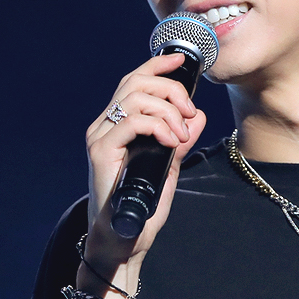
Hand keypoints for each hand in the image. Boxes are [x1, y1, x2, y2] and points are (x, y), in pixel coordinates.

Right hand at [82, 51, 205, 286]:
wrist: (125, 238)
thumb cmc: (143, 206)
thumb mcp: (169, 165)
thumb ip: (180, 139)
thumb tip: (198, 116)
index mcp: (118, 124)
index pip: (134, 81)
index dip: (157, 65)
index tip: (181, 60)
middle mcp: (104, 125)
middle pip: (136, 82)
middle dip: (171, 90)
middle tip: (190, 112)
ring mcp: (100, 136)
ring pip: (136, 97)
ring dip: (168, 110)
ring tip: (181, 135)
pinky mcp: (101, 150)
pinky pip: (132, 121)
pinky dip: (158, 125)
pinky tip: (170, 142)